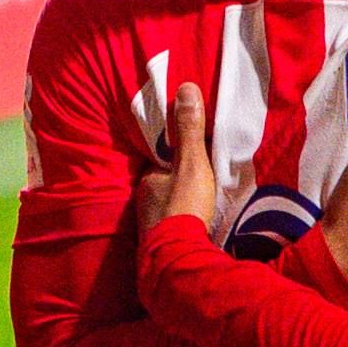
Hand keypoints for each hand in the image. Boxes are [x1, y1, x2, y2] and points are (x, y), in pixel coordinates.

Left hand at [140, 84, 217, 233]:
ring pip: (167, 203)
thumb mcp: (191, 164)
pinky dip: (184, 217)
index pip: (161, 159)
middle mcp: (145, 200)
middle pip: (164, 181)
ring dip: (182, 199)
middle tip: (201, 173)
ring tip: (202, 196)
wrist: (178, 258)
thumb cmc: (182, 207)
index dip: (175, 152)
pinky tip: (198, 219)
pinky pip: (174, 222)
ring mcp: (151, 223)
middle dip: (179, 177)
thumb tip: (184, 88)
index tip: (190, 147)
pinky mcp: (162, 241)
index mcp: (149, 179)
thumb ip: (189, 130)